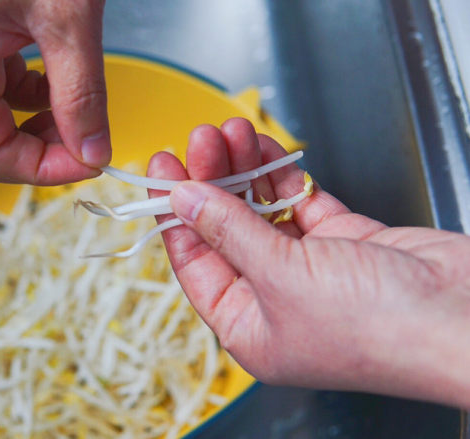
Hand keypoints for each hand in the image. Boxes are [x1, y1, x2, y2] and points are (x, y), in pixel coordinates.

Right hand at [0, 0, 109, 184]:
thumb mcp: (71, 21)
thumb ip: (82, 95)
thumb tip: (92, 152)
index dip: (38, 169)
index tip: (86, 165)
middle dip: (27, 161)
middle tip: (78, 153)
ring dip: (27, 136)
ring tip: (74, 123)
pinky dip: (24, 108)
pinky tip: (56, 93)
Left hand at [147, 118, 469, 408]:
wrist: (463, 318)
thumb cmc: (378, 328)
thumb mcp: (280, 277)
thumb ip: (228, 232)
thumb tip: (183, 199)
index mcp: (248, 329)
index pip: (195, 265)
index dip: (173, 217)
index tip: (162, 174)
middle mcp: (275, 301)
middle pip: (225, 232)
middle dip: (209, 183)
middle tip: (197, 142)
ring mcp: (310, 269)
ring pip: (260, 212)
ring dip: (242, 172)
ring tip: (226, 133)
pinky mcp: (343, 241)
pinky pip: (298, 201)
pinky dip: (279, 174)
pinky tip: (258, 147)